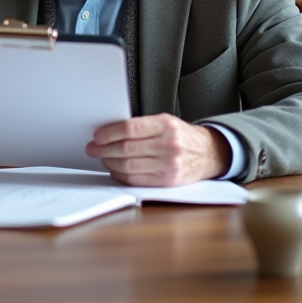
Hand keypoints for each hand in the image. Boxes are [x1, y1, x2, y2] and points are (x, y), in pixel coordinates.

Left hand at [86, 114, 229, 186]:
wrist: (208, 153)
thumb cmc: (181, 136)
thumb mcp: (166, 122)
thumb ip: (141, 126)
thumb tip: (109, 132)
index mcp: (166, 125)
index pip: (129, 128)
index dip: (109, 133)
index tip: (97, 135)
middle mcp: (168, 145)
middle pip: (126, 148)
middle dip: (104, 149)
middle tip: (92, 148)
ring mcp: (168, 164)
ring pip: (128, 165)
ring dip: (109, 162)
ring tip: (102, 158)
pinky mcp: (167, 180)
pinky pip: (136, 180)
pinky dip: (120, 175)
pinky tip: (114, 169)